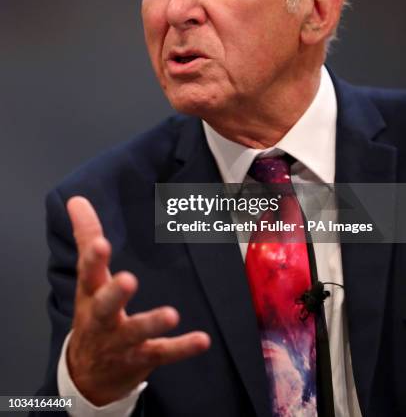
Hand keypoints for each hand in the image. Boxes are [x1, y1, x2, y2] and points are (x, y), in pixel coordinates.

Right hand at [66, 196, 210, 405]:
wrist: (88, 375)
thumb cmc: (92, 313)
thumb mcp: (87, 277)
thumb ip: (86, 236)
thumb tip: (77, 199)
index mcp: (90, 293)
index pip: (88, 273)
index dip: (93, 258)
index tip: (101, 243)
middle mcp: (102, 318)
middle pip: (105, 305)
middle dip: (115, 293)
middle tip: (129, 279)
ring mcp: (121, 341)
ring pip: (135, 332)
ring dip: (152, 323)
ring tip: (171, 314)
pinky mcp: (142, 357)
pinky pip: (162, 353)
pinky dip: (182, 348)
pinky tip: (202, 340)